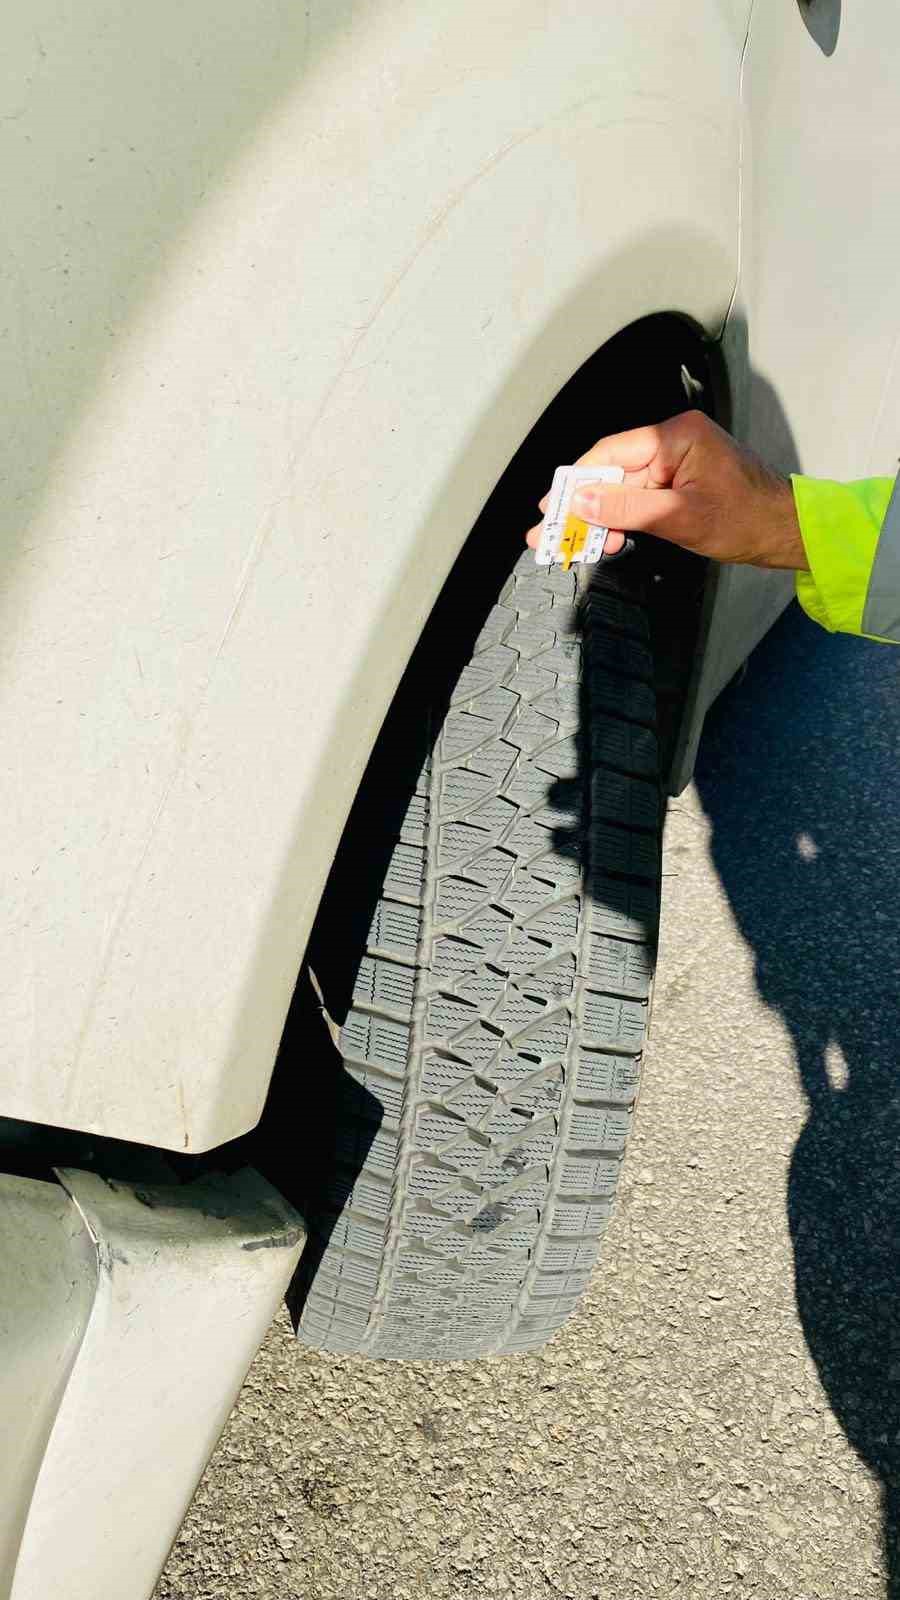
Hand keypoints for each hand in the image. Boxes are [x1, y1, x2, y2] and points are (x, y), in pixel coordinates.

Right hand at [525, 411, 806, 570]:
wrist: (787, 532)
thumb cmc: (746, 520)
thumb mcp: (681, 518)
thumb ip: (627, 508)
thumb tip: (581, 503)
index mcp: (675, 436)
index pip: (610, 453)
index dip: (576, 482)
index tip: (551, 508)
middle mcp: (673, 441)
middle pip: (612, 472)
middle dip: (581, 505)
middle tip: (550, 532)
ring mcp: (677, 461)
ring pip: (623, 489)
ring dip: (599, 517)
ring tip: (571, 544)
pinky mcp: (681, 482)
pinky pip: (641, 498)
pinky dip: (622, 519)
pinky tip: (606, 539)